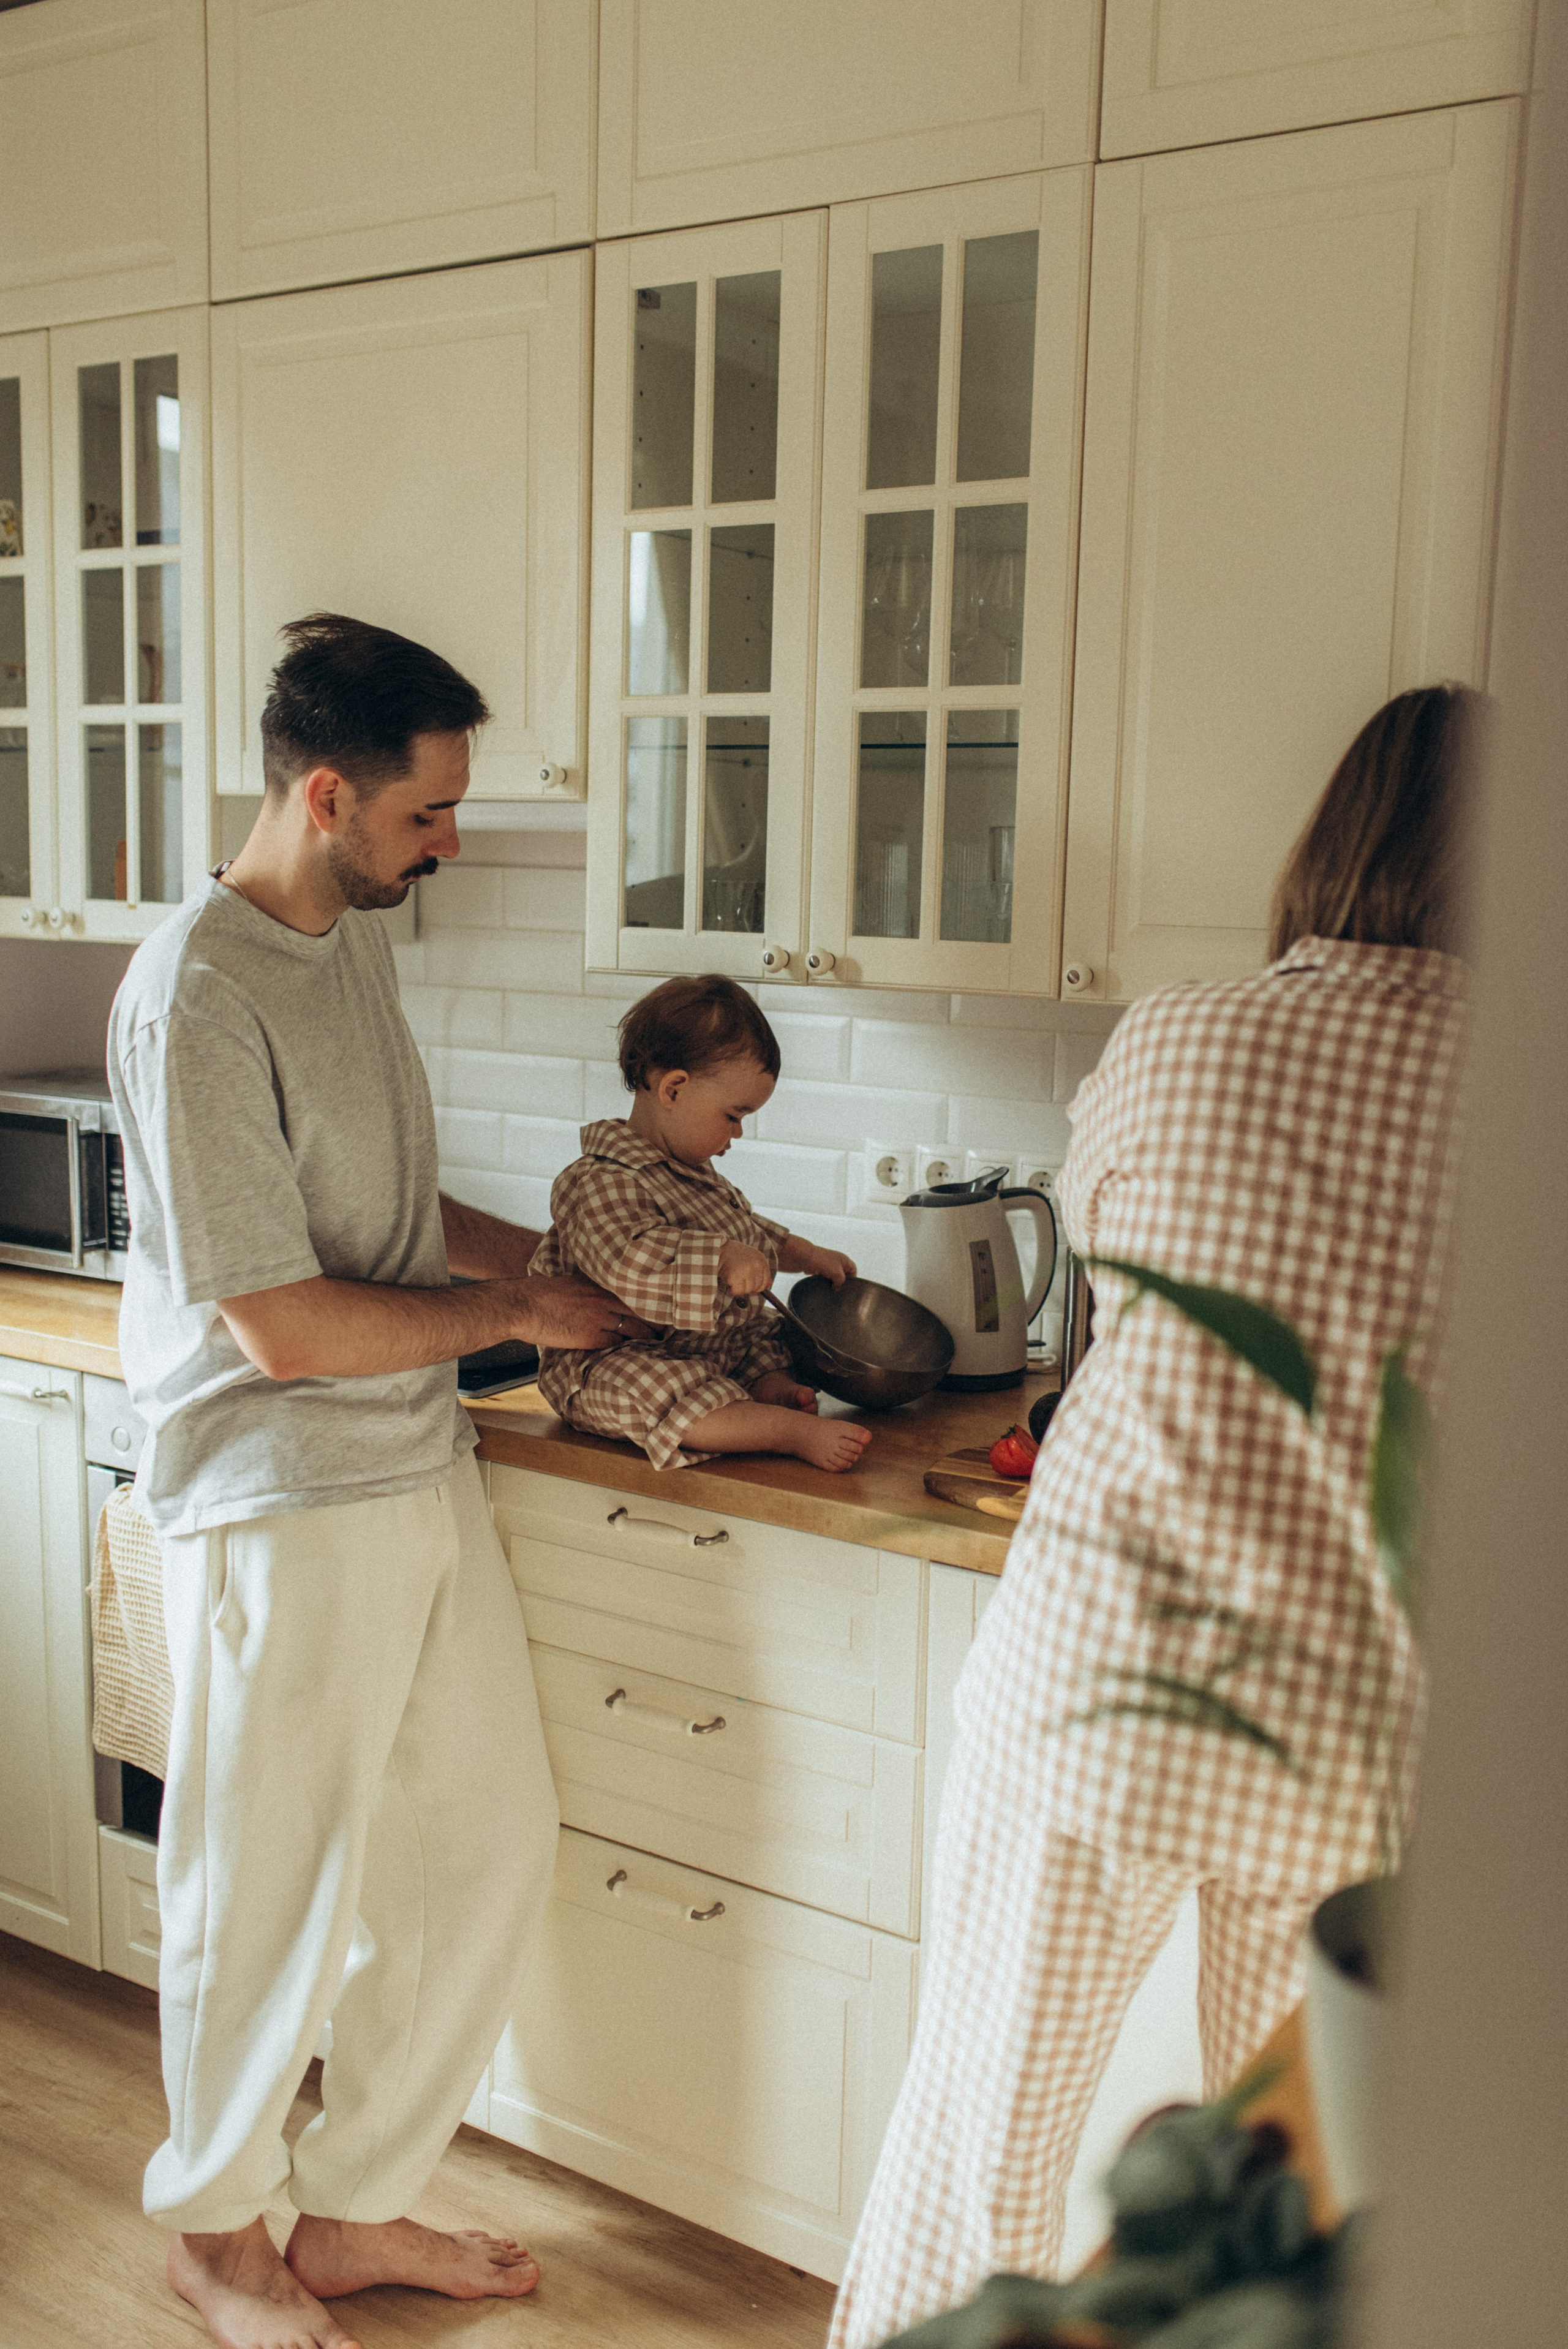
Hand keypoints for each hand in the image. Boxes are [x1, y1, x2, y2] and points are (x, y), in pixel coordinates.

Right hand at [516, 1276, 649, 1350]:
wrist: (522, 1305)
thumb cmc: (536, 1293)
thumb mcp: (567, 1283)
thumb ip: (585, 1288)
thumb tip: (591, 1294)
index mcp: (597, 1283)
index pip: (632, 1291)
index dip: (647, 1299)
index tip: (658, 1304)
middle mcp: (603, 1298)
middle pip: (639, 1308)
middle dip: (655, 1318)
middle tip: (667, 1325)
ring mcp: (599, 1317)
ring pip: (633, 1328)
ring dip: (647, 1335)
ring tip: (658, 1341)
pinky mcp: (591, 1336)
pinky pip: (617, 1343)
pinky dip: (628, 1347)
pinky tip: (637, 1352)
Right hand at [718, 1240, 771, 1296]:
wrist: (719, 1249)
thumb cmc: (735, 1254)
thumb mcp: (752, 1258)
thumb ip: (761, 1271)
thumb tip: (769, 1285)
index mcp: (761, 1260)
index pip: (765, 1282)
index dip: (757, 1286)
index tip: (751, 1284)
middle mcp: (755, 1266)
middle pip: (756, 1287)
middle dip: (747, 1286)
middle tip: (739, 1279)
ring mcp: (746, 1271)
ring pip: (747, 1290)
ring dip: (740, 1287)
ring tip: (734, 1277)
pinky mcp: (735, 1276)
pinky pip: (738, 1291)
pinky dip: (733, 1289)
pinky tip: (729, 1279)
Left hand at [797, 1243, 855, 1286]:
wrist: (804, 1257)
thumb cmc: (822, 1262)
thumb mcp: (838, 1274)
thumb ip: (841, 1282)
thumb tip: (837, 1288)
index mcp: (844, 1259)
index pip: (853, 1269)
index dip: (853, 1278)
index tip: (848, 1287)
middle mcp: (836, 1261)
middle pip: (843, 1274)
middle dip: (841, 1282)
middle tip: (839, 1290)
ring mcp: (827, 1264)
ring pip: (832, 1276)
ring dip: (831, 1282)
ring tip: (830, 1289)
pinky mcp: (818, 1268)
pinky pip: (823, 1277)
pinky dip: (823, 1281)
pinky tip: (821, 1286)